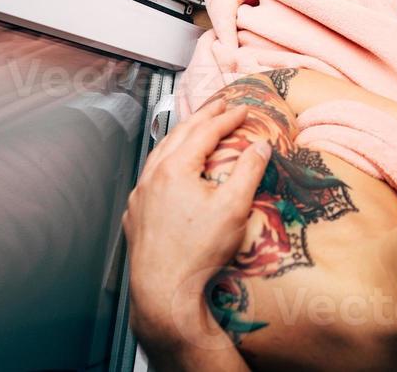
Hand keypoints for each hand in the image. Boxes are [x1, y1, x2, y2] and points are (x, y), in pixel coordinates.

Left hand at [123, 102, 269, 361]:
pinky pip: (149, 177)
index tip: (244, 109)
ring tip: (195, 128)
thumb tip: (261, 146)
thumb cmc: (199, 251)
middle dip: (202, 118)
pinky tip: (171, 169)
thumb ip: (249, 171)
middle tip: (220, 105)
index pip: (205, 132)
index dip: (227, 118)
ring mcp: (140, 196)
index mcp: (175, 168)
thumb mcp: (234, 207)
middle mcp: (152, 176)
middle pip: (179, 135)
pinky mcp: (135, 215)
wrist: (164, 291)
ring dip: (180, 137)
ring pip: (159, 154)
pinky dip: (165, 162)